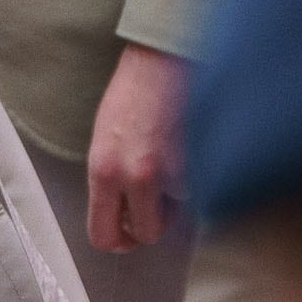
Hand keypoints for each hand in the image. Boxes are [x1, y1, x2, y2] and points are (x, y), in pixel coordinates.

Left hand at [86, 43, 190, 251]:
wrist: (164, 61)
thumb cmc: (132, 94)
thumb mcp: (103, 141)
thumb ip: (108, 182)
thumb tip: (119, 217)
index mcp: (103, 170)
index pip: (103, 234)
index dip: (117, 241)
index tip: (124, 236)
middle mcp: (135, 176)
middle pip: (145, 234)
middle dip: (149, 225)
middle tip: (150, 208)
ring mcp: (170, 171)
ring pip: (174, 211)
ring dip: (172, 198)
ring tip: (167, 160)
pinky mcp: (198, 164)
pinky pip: (192, 189)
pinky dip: (190, 179)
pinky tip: (182, 150)